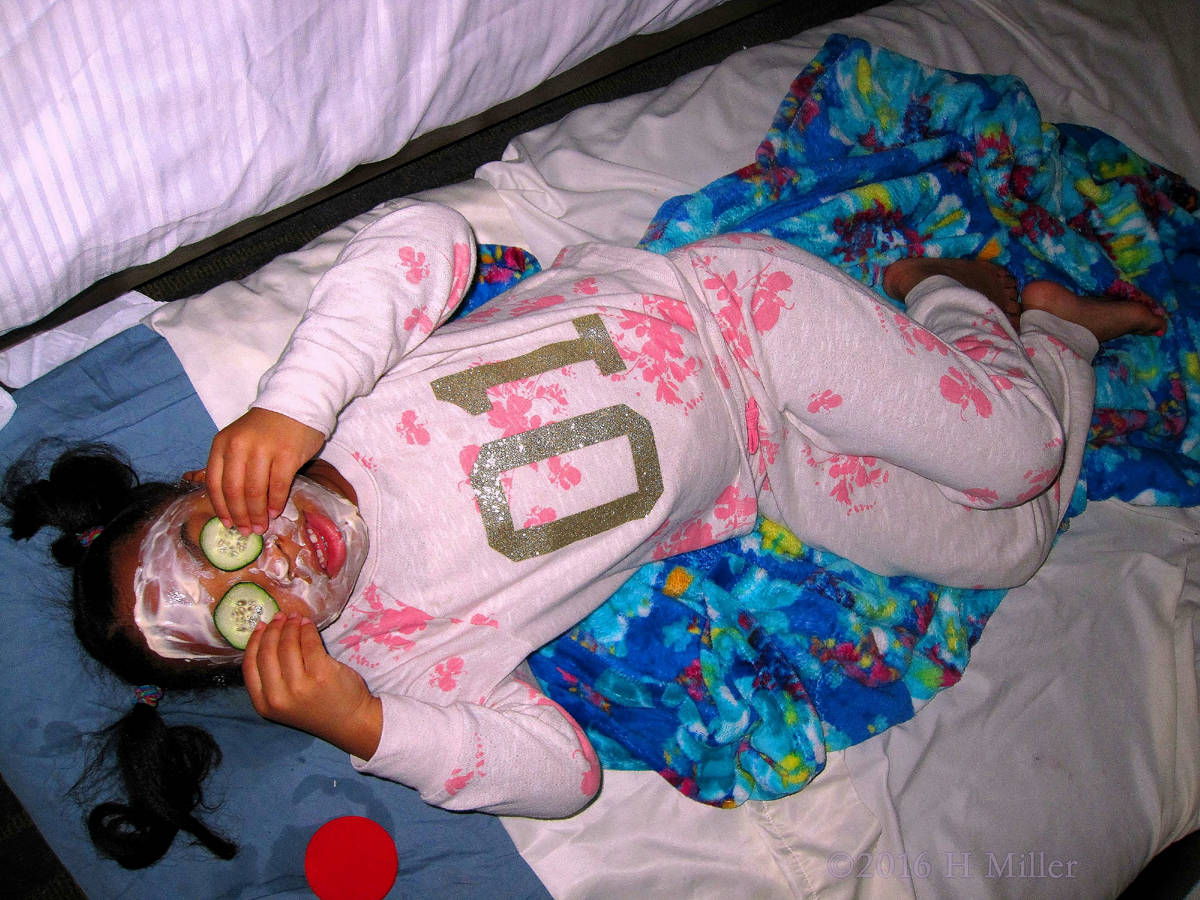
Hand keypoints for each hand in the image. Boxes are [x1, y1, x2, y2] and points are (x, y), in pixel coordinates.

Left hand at [206, 407, 324, 533]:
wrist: (295, 403)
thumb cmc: (266, 428)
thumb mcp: (238, 440)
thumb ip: (230, 465)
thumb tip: (228, 506)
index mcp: (222, 443)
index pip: (215, 482)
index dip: (220, 508)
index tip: (228, 524)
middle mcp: (239, 446)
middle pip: (234, 491)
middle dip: (240, 516)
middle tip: (246, 531)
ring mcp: (263, 449)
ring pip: (255, 492)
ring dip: (258, 514)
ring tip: (261, 526)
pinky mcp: (287, 454)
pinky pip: (278, 486)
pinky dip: (276, 502)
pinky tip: (276, 511)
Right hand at [243, 614, 382, 759]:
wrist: (349, 721)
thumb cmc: (316, 708)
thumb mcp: (283, 701)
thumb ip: (272, 678)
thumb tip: (268, 637)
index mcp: (264, 704)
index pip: (250, 666)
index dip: (255, 641)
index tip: (261, 626)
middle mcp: (278, 696)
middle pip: (268, 652)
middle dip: (273, 630)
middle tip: (280, 617)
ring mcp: (300, 685)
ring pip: (287, 645)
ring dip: (290, 626)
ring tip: (295, 618)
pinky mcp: (321, 673)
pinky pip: (309, 643)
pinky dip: (307, 630)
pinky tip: (308, 625)